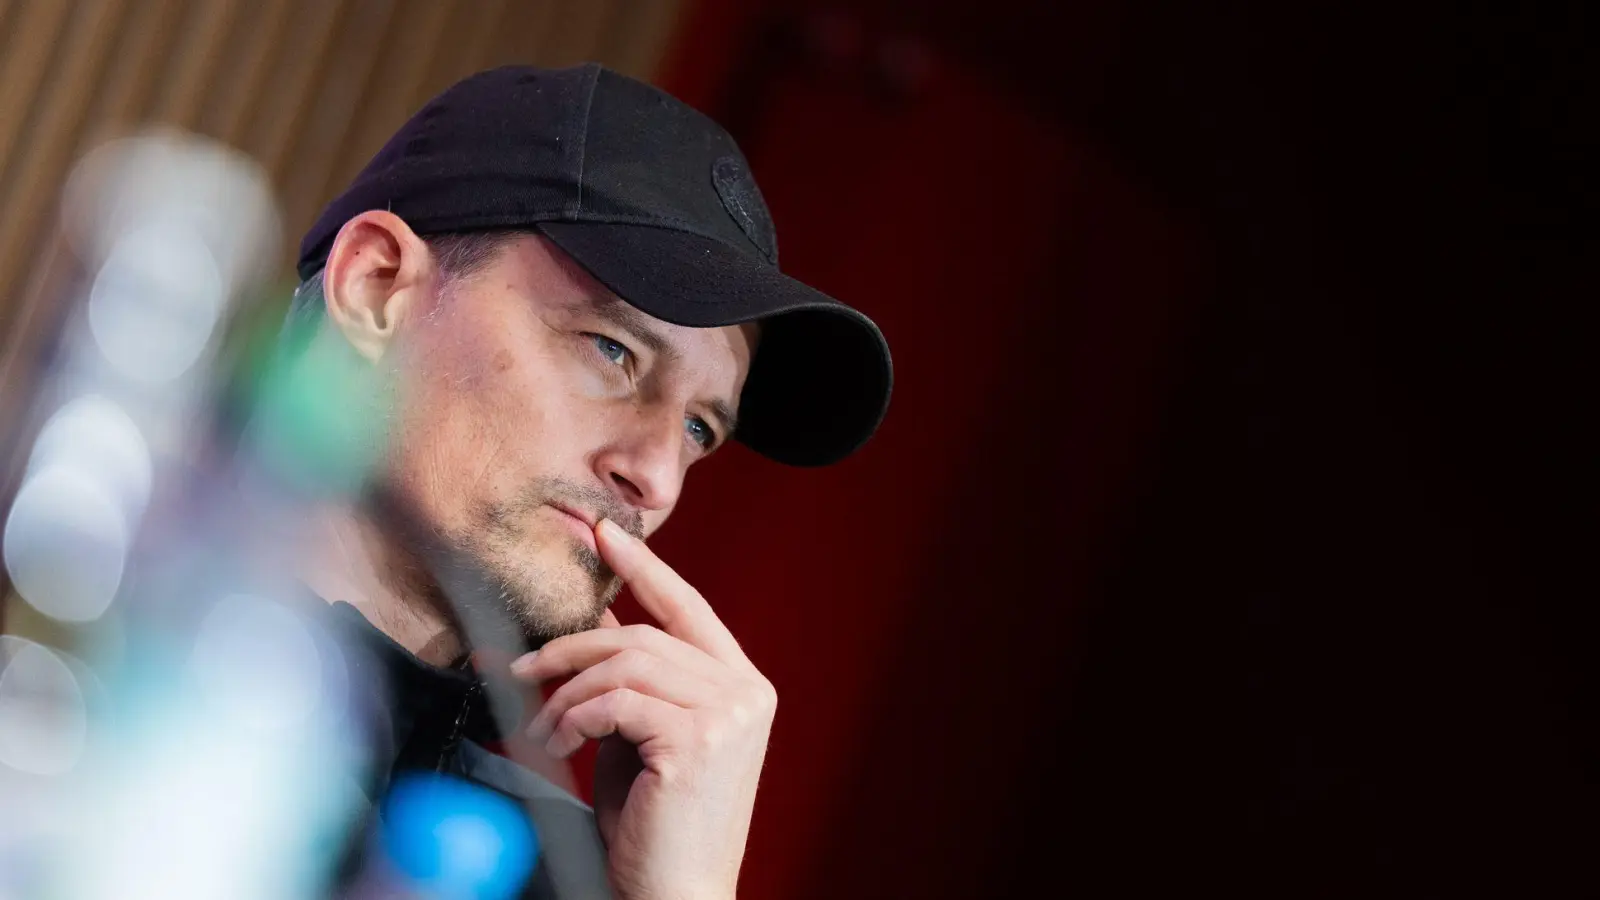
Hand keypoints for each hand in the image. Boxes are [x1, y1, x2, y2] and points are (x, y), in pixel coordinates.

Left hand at [512, 519, 776, 899]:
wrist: (676, 894)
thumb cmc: (658, 826)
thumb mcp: (644, 736)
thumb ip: (632, 681)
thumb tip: (591, 629)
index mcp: (742, 687)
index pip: (690, 608)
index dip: (645, 567)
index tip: (604, 535)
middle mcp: (745, 693)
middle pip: (646, 636)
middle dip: (574, 647)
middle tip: (525, 667)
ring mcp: (728, 715)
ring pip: (625, 664)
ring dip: (566, 693)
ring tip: (543, 727)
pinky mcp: (697, 741)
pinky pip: (615, 703)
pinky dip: (574, 718)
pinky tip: (559, 744)